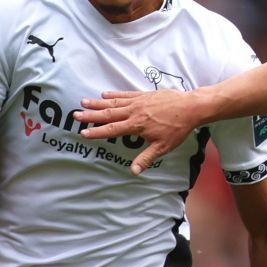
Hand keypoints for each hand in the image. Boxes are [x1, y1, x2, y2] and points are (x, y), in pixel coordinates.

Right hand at [76, 89, 204, 175]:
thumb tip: (133, 172)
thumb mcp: (162, 147)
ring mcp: (138, 102)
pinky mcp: (144, 95)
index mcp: (136, 126)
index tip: (83, 133)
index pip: (112, 130)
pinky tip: (105, 94)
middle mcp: (134, 112)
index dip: (96, 132)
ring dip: (98, 102)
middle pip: (108, 114)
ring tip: (84, 101)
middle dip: (91, 115)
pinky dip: (114, 95)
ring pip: (114, 103)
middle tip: (76, 115)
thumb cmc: (177, 129)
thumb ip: (146, 158)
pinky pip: (125, 95)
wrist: (190, 107)